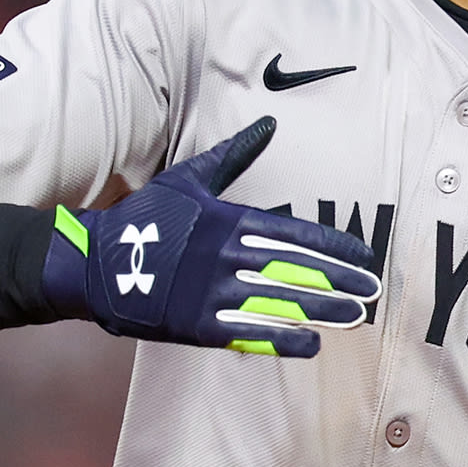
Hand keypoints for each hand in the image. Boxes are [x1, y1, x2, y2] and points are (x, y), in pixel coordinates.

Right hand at [40, 116, 379, 355]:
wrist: (94, 263)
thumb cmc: (144, 218)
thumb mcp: (188, 179)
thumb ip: (233, 154)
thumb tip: (269, 122)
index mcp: (228, 220)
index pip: (294, 233)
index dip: (333, 246)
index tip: (364, 256)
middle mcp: (226, 256)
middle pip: (295, 270)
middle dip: (338, 282)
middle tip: (373, 292)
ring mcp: (211, 293)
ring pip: (279, 303)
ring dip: (321, 312)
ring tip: (356, 318)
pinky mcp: (196, 325)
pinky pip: (248, 334)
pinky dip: (282, 340)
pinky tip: (312, 344)